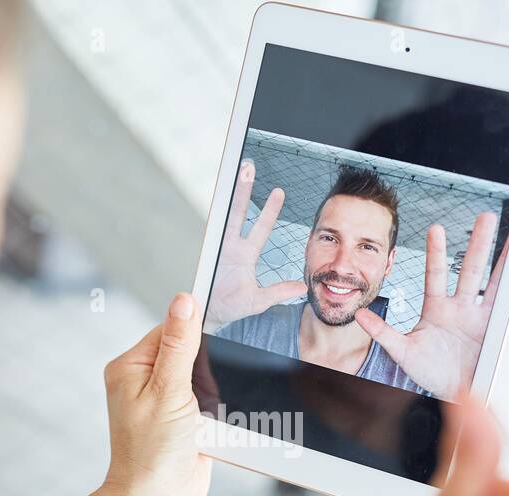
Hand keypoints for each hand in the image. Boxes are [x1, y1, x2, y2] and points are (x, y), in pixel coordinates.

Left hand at [101, 293, 211, 495]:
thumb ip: (179, 345)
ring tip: (206, 416)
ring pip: (206, 378)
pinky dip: (220, 409)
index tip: (218, 340)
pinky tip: (216, 425)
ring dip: (217, 391)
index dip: (195, 333)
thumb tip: (184, 300)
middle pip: (191, 352)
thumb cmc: (152, 452)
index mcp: (131, 367)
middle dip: (209, 368)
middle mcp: (145, 382)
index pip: (170, 329)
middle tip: (205, 392)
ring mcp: (166, 403)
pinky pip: (211, 402)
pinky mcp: (185, 422)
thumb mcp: (168, 390)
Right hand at [206, 160, 306, 326]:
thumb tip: (301, 287)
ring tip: (236, 172)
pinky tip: (217, 197)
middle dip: (244, 189)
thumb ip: (279, 291)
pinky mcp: (207, 252)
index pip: (260, 227)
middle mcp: (231, 246)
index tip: (279, 191)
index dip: (269, 210)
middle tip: (249, 167)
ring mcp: (217, 247)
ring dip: (231, 193)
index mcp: (245, 254)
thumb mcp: (260, 300)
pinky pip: (211, 230)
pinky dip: (213, 214)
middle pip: (239, 211)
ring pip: (225, 214)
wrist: (210, 315)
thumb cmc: (232, 306)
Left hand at [356, 213, 506, 397]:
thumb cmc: (429, 374)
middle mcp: (459, 307)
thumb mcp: (402, 352)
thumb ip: (382, 332)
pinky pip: (503, 299)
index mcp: (436, 309)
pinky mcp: (492, 326)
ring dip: (498, 255)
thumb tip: (360, 314)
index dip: (437, 252)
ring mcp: (477, 315)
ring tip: (508, 229)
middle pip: (469, 268)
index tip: (436, 228)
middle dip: (478, 243)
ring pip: (489, 279)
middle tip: (486, 216)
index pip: (436, 274)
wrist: (452, 394)